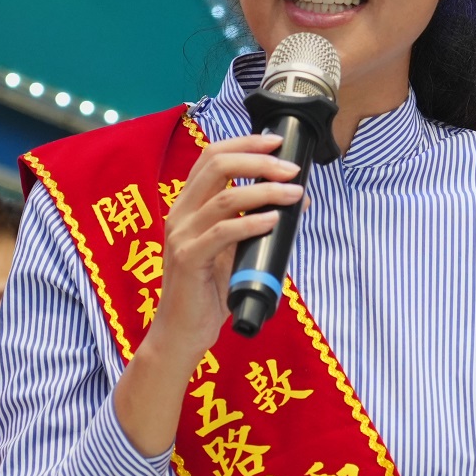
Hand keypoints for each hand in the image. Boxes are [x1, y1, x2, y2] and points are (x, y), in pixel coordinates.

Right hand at [112, 132, 300, 455]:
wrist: (182, 333)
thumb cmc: (208, 292)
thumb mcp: (234, 250)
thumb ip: (254, 224)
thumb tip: (295, 199)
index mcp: (187, 205)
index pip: (212, 156)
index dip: (246, 143)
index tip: (278, 142)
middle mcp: (180, 213)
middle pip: (217, 164)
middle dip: (259, 160)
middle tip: (291, 168)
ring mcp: (180, 235)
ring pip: (224, 195)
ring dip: (265, 191)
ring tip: (294, 194)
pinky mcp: (186, 259)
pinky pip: (223, 232)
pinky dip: (252, 222)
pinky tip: (273, 221)